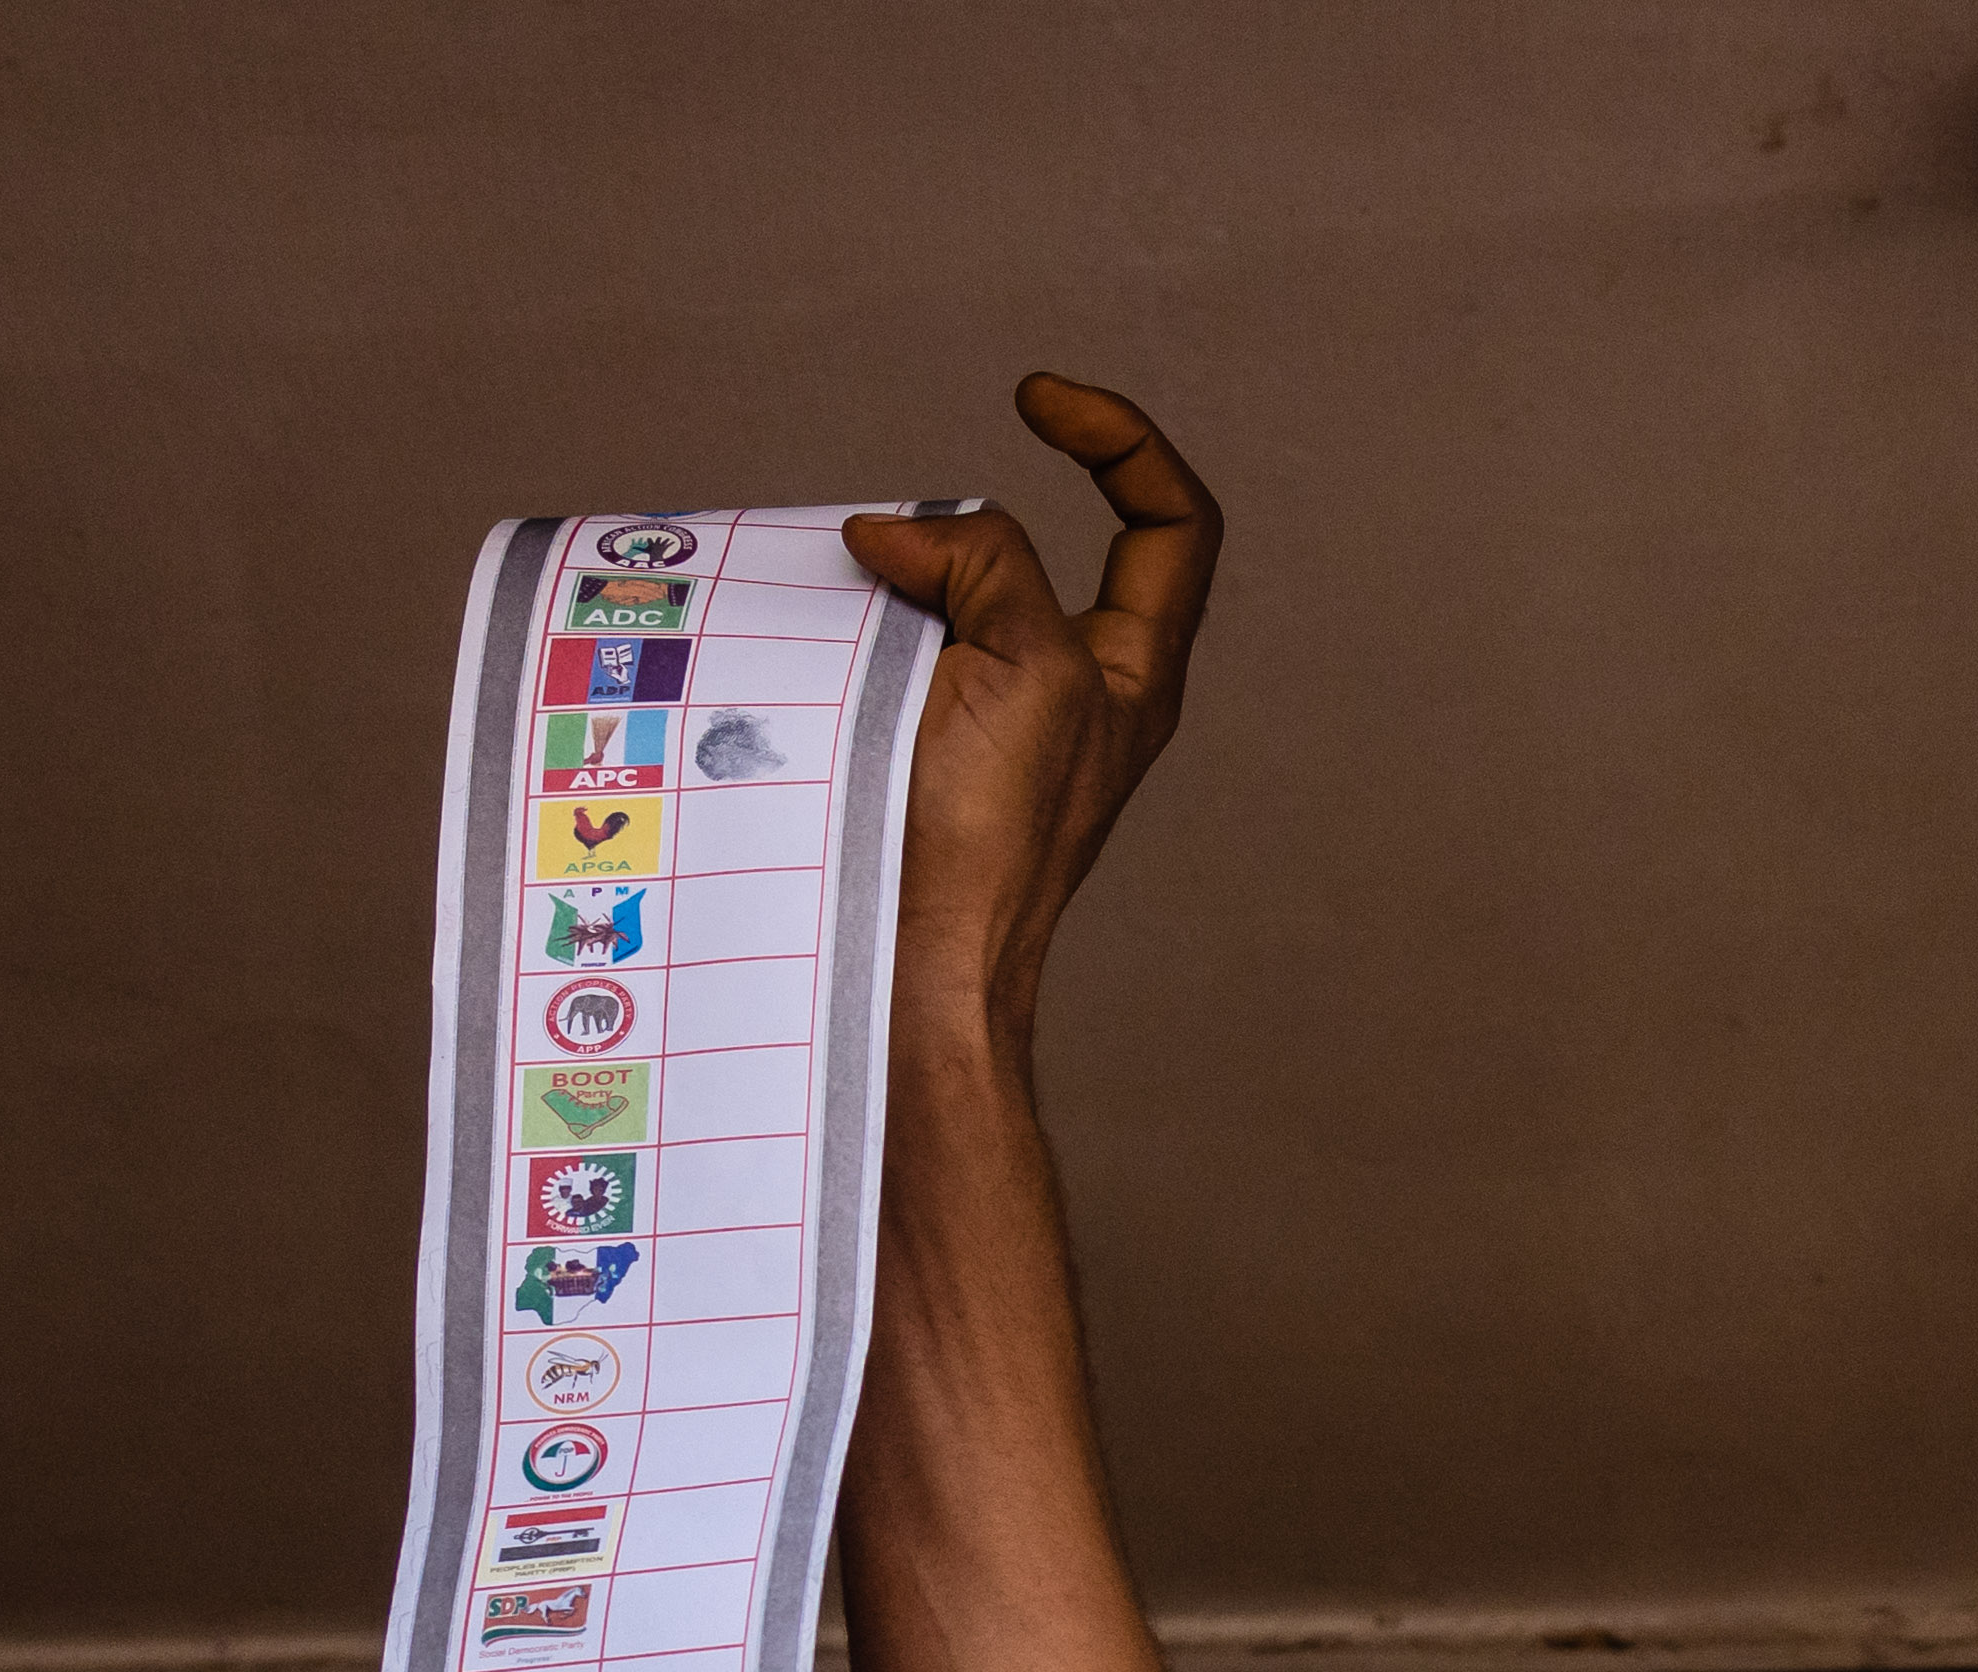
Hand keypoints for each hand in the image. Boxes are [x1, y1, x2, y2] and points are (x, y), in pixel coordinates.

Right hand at [843, 377, 1220, 1070]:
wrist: (910, 966)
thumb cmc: (992, 839)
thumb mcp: (1033, 667)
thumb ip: (991, 567)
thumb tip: (899, 535)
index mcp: (1136, 671)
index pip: (1170, 518)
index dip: (1119, 438)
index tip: (1032, 398)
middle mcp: (1077, 692)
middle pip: (1035, 550)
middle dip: (960, 528)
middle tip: (899, 552)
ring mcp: (994, 722)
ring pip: (946, 602)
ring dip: (891, 581)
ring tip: (844, 614)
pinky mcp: (919, 746)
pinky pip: (886, 652)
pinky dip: (849, 623)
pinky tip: (807, 643)